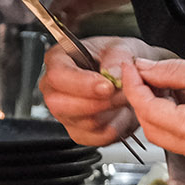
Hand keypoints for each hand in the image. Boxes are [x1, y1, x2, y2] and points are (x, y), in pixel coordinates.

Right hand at [37, 37, 170, 146]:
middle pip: (61, 104)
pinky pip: (95, 137)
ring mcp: (64, 113)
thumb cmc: (116, 57)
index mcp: (58, 60)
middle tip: (120, 93)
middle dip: (96, 102)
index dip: (82, 84)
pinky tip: (120, 111)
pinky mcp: (79, 132)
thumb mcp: (120, 47)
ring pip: (82, 122)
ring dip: (110, 112)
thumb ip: (116, 58)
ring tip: (124, 98)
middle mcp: (55, 89)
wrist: (129, 75)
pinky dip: (115, 126)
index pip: (57, 76)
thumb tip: (112, 75)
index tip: (107, 86)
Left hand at [118, 57, 184, 169]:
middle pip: (154, 129)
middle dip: (143, 101)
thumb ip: (173, 72)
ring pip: (170, 136)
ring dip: (160, 110)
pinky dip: (179, 119)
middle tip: (141, 73)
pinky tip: (184, 97)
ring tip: (163, 81)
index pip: (150, 111)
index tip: (130, 66)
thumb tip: (144, 69)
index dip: (135, 86)